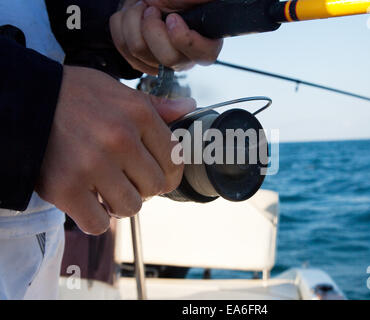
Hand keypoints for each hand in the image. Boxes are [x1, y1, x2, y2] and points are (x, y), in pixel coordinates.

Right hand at [36, 66, 194, 234]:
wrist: (24, 100)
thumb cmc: (75, 95)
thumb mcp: (118, 91)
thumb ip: (155, 106)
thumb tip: (189, 108)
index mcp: (138, 115)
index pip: (175, 160)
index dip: (168, 173)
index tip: (156, 174)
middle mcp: (120, 140)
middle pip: (155, 187)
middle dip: (144, 187)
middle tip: (127, 179)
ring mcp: (93, 165)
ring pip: (131, 207)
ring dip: (121, 204)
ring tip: (107, 190)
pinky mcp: (66, 188)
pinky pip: (97, 223)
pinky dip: (95, 219)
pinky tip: (89, 202)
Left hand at [110, 0, 222, 73]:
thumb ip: (200, 1)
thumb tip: (208, 2)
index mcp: (205, 43)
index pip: (203, 55)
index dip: (185, 39)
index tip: (173, 18)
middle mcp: (184, 58)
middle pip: (168, 59)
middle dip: (153, 27)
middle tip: (152, 9)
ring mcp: (160, 62)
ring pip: (139, 51)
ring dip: (134, 20)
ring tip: (142, 7)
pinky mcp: (138, 60)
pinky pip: (122, 47)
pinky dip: (122, 24)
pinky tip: (132, 15)